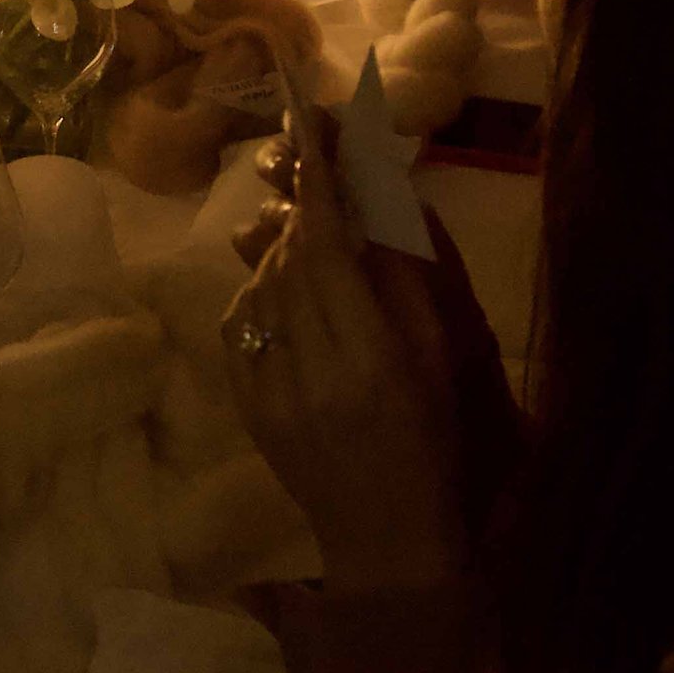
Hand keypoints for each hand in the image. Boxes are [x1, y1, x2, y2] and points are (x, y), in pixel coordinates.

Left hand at [222, 142, 471, 590]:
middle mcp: (311, 371)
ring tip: (308, 250)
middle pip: (287, 266)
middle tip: (315, 187)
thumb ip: (401, 279)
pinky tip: (286, 301)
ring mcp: (269, 392)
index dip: (316, 192)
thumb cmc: (429, 437)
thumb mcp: (436, 355)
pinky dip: (257, 298)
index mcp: (370, 356)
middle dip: (299, 218)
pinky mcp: (246, 407)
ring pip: (258, 292)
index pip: (326, 253)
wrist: (385, 532)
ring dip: (279, 257)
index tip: (312, 140)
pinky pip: (237, 328)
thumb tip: (367, 204)